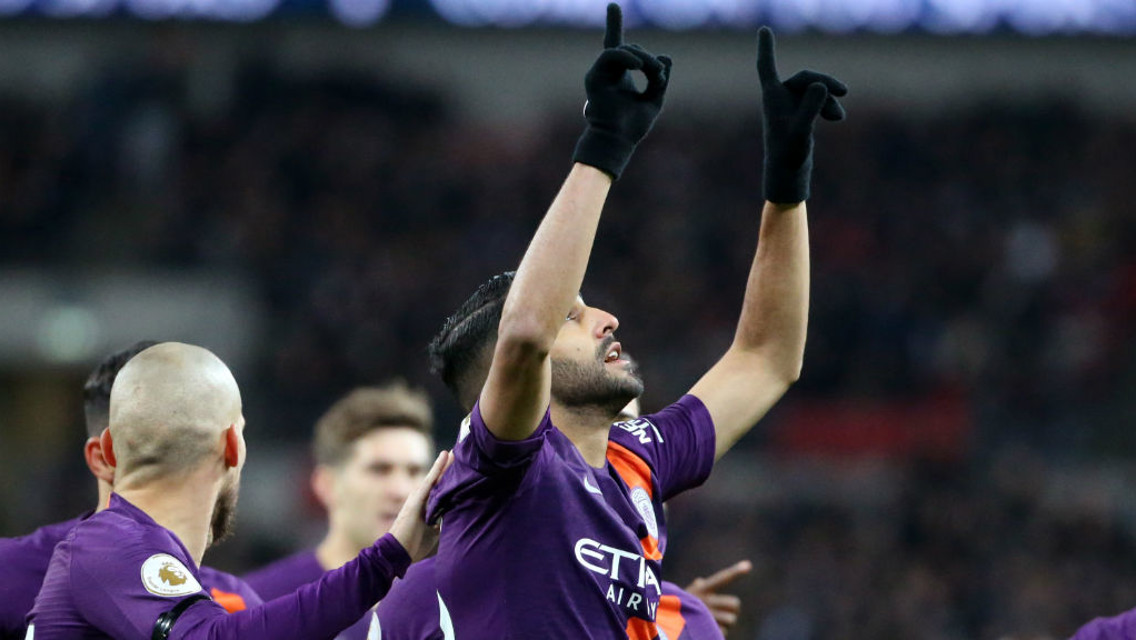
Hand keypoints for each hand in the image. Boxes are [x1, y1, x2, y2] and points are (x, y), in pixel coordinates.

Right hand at [388, 450, 451, 561]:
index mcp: (428, 506)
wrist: (398, 552)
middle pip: (441, 480)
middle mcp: (424, 498)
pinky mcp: (417, 498)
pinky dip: (437, 468)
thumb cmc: (414, 544)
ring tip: (456, 449)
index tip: (464, 467)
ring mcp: (420, 496)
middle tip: (462, 452)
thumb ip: (441, 524)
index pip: (442, 489)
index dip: (452, 478)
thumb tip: (455, 522)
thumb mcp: (433, 533)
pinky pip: (430, 480)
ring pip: (437, 476)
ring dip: (447, 463)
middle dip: (451, 467)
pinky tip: (444, 456)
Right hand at [572, 2, 671, 180]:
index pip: (618, 46)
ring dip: (642, 58)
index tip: (612, 5)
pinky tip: (639, 66)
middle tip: (660, 74)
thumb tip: (666, 57)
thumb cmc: (633, 126)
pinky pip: (610, 55)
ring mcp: (600, 74)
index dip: (614, 24)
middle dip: (650, 59)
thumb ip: (660, 79)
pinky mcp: (594, 78)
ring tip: (653, 72)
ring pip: (622, 49)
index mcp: (621, 77)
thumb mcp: (654, 99)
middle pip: (630, 49)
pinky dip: (626, 56)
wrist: (618, 141)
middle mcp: (608, 73)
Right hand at [685, 559, 751, 634]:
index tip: (749, 565)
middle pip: (735, 603)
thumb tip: (699, 581)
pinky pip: (724, 631)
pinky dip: (718, 632)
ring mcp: (708, 616)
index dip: (735, 572)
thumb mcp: (687, 595)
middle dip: (732, 609)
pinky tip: (707, 630)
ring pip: (731, 619)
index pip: (722, 578)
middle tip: (725, 611)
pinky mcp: (708, 629)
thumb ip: (698, 587)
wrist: (667, 621)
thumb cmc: (680, 606)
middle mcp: (706, 600)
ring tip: (713, 622)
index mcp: (702, 589)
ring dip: (725, 623)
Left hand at [757, 26, 846, 203]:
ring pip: (814, 90)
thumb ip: (810, 107)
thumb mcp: (801, 132)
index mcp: (772, 98)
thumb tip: (820, 85)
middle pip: (805, 78)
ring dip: (829, 99)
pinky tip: (837, 118)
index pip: (767, 66)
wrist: (788, 177)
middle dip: (825, 83)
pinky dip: (828, 107)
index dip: (766, 47)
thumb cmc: (788, 156)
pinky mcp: (800, 116)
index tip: (764, 29)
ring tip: (839, 117)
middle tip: (844, 91)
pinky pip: (818, 101)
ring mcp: (790, 107)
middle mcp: (779, 99)